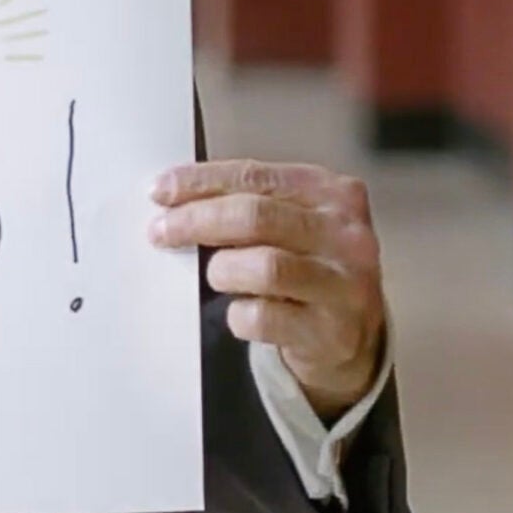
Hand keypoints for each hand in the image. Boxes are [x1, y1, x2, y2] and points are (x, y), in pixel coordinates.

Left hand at [149, 160, 386, 417]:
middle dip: (197, 221)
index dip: (200, 181)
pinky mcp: (332, 331)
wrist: (352, 336)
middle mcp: (346, 235)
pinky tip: (240, 314)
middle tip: (160, 232)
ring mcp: (345, 284)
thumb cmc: (307, 266)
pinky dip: (239, 315)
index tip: (160, 190)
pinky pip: (265, 317)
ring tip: (217, 276)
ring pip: (265, 266)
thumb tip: (173, 198)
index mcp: (332, 193)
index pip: (255, 176)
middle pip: (256, 216)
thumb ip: (247, 204)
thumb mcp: (291, 223)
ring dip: (223, 270)